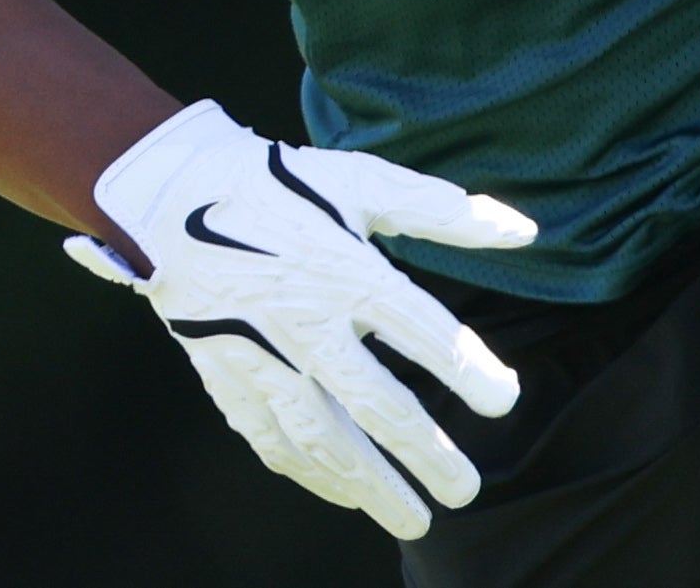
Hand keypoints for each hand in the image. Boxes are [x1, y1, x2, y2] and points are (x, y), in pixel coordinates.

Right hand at [62, 101, 532, 539]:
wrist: (175, 195)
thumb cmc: (283, 185)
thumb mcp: (364, 181)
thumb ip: (444, 211)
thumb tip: (524, 230)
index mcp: (345, 270)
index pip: (423, 332)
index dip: (469, 370)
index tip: (505, 402)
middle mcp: (305, 322)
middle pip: (376, 404)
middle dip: (425, 453)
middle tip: (466, 491)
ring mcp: (262, 356)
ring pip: (321, 437)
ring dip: (370, 483)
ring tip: (414, 519)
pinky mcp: (227, 375)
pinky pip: (271, 438)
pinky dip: (309, 475)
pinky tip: (344, 493)